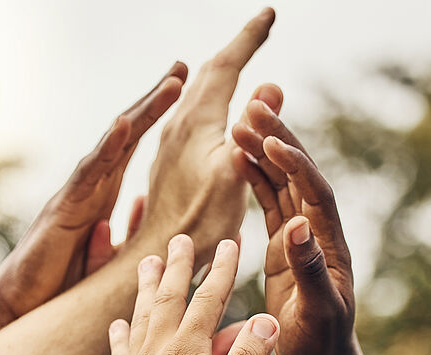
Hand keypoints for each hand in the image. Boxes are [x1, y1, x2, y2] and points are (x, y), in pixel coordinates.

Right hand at [0, 62, 187, 328]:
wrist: (22, 310)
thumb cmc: (61, 290)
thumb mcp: (109, 261)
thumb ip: (129, 237)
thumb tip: (153, 217)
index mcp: (103, 196)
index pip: (135, 150)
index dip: (159, 121)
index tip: (185, 92)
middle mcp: (91, 188)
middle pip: (126, 136)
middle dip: (154, 102)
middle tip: (182, 69)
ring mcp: (77, 195)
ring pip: (113, 146)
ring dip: (142, 114)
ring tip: (171, 86)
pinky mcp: (64, 209)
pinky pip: (89, 174)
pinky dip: (107, 148)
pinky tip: (125, 126)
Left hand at [59, 200, 245, 354]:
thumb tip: (266, 319)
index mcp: (186, 350)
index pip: (209, 299)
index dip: (223, 269)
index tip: (233, 241)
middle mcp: (157, 349)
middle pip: (170, 296)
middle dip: (180, 266)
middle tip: (182, 237)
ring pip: (142, 314)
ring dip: (148, 286)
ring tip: (147, 261)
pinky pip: (121, 349)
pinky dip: (121, 332)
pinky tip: (118, 324)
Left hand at [134, 9, 278, 260]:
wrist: (160, 255)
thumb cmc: (199, 223)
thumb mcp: (233, 174)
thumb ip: (251, 130)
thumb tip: (270, 86)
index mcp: (196, 121)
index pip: (225, 65)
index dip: (249, 38)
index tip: (270, 13)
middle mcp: (178, 124)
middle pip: (208, 73)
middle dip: (237, 48)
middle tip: (260, 28)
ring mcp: (170, 143)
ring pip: (196, 92)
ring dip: (219, 71)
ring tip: (238, 57)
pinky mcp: (169, 161)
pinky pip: (191, 114)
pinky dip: (210, 97)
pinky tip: (211, 109)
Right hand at [231, 97, 355, 354]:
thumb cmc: (322, 344)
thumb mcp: (318, 311)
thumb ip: (310, 269)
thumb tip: (298, 226)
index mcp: (329, 245)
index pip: (314, 193)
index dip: (295, 164)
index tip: (272, 141)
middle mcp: (317, 233)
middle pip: (299, 174)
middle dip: (279, 139)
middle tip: (253, 105)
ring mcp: (300, 237)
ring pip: (282, 183)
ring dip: (263, 152)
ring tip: (238, 122)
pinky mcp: (283, 246)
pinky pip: (269, 203)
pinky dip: (254, 178)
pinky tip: (237, 158)